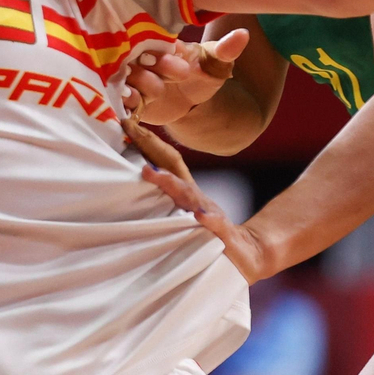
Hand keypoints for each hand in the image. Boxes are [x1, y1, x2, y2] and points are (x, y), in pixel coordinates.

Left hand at [120, 114, 269, 282]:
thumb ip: (163, 196)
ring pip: (189, 195)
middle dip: (153, 152)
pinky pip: (216, 224)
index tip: (126, 124)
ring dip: (170, 183)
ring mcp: (209, 212)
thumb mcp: (184, 211)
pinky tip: (199, 216)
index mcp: (185, 191)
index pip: (166, 161)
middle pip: (173, 171)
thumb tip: (136, 177)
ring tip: (151, 173)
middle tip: (132, 137)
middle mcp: (196, 197)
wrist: (247, 249)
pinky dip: (208, 219)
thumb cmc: (207, 230)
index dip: (147, 142)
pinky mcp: (223, 232)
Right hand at [121, 29, 249, 124]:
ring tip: (150, 93)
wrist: (192, 102)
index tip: (183, 68)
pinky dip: (123, 101)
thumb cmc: (202, 74)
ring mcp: (132, 77)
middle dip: (147, 70)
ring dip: (135, 86)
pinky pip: (118, 98)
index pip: (152, 42)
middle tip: (166, 82)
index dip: (162, 55)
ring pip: (124, 78)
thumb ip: (227, 49)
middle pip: (133, 59)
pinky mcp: (127, 97)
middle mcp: (141, 57)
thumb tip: (243, 35)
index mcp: (161, 43)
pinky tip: (134, 104)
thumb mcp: (216, 63)